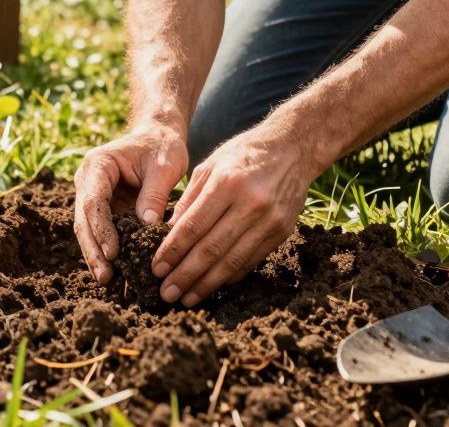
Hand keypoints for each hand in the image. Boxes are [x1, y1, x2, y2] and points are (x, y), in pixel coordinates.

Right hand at [73, 123, 188, 283]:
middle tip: (105, 276)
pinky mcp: (104, 208)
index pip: (94, 201)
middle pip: (84, 220)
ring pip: (88, 230)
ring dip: (97, 255)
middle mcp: (88, 181)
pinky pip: (101, 232)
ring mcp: (92, 195)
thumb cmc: (162, 146)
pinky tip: (116, 273)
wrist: (158, 136)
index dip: (101, 229)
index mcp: (98, 165)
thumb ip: (154, 194)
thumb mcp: (165, 165)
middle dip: (94, 250)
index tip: (113, 253)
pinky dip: (107, 251)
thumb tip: (148, 227)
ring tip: (108, 280)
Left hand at [152, 124, 320, 306]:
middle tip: (166, 294)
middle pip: (211, 249)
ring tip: (186, 298)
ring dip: (206, 284)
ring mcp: (270, 220)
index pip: (193, 226)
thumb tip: (167, 234)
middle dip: (185, 275)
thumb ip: (188, 200)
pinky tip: (212, 285)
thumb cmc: (243, 154)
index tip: (156, 269)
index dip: (172, 251)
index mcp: (227, 183)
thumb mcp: (209, 165)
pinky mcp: (282, 232)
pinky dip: (229, 276)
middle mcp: (250, 204)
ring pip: (232, 261)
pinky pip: (251, 260)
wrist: (293, 149)